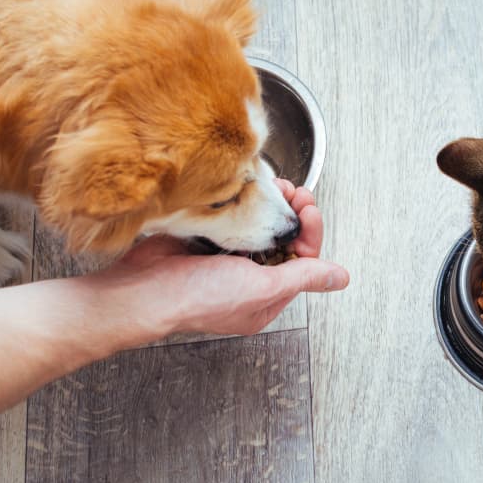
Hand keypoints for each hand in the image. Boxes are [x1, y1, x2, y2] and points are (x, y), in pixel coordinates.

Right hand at [87, 180, 348, 339]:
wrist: (141, 290)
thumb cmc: (198, 297)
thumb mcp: (261, 288)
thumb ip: (302, 277)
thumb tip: (340, 278)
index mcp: (267, 296)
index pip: (304, 259)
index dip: (309, 231)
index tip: (307, 207)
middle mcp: (250, 278)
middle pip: (283, 238)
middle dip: (292, 212)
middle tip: (293, 191)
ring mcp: (227, 257)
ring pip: (260, 224)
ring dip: (269, 203)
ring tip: (273, 184)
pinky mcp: (207, 238)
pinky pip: (235, 215)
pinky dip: (243, 200)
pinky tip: (247, 186)